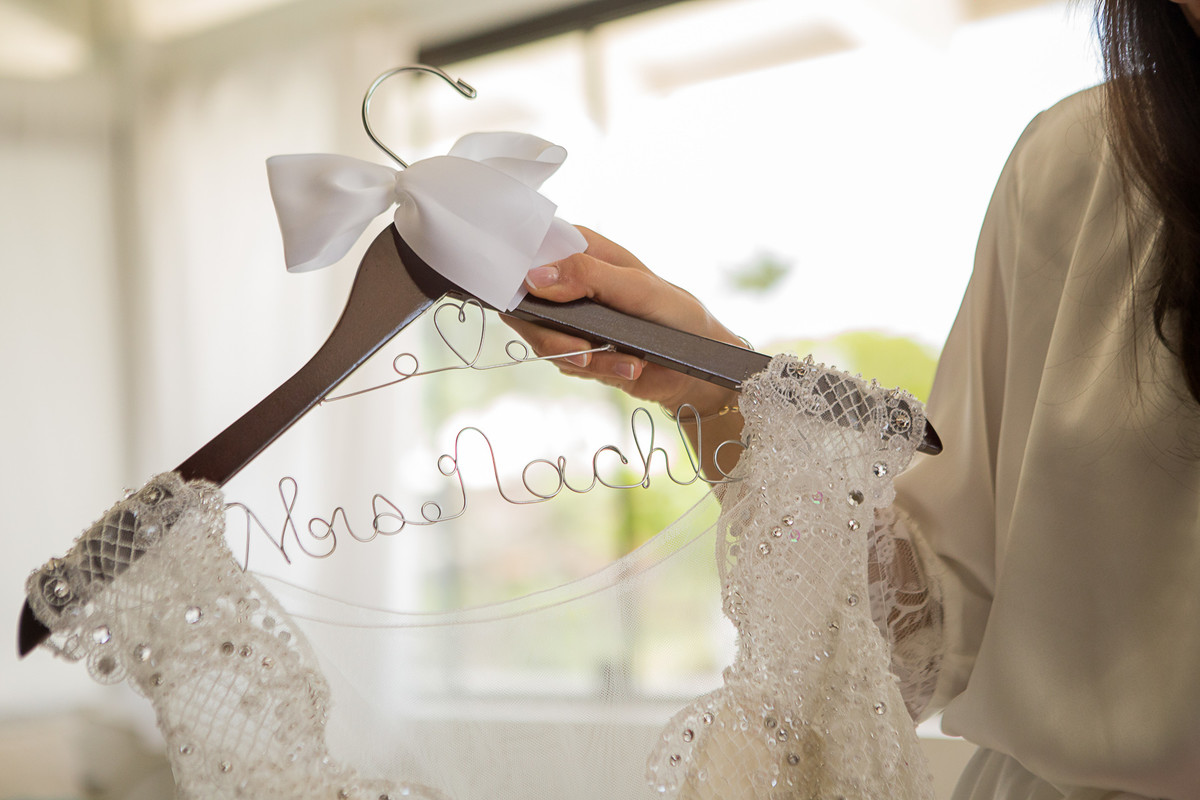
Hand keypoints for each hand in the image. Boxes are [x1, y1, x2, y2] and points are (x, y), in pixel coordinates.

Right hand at [505, 227, 741, 417]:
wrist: (697, 363)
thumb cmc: (675, 311)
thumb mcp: (636, 287)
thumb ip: (587, 275)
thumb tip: (534, 277)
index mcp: (579, 250)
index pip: (529, 250)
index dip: (518, 271)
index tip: (533, 298)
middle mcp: (567, 283)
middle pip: (524, 305)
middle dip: (551, 335)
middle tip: (584, 352)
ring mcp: (569, 320)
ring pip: (543, 340)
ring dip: (584, 357)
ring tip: (627, 361)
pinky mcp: (576, 352)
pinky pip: (567, 364)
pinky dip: (599, 370)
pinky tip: (629, 367)